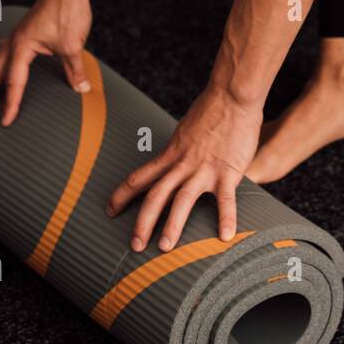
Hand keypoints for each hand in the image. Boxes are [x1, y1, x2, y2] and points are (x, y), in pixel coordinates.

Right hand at [0, 0, 93, 124]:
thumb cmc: (68, 11)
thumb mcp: (73, 46)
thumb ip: (75, 70)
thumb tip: (81, 89)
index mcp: (22, 46)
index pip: (14, 82)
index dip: (11, 103)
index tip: (6, 120)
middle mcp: (15, 40)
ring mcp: (19, 32)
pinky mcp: (26, 28)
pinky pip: (7, 48)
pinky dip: (0, 57)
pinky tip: (0, 57)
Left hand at [106, 83, 262, 252]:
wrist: (232, 95)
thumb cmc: (211, 109)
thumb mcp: (185, 130)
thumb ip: (180, 150)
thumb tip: (175, 162)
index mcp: (171, 153)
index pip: (140, 176)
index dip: (122, 195)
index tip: (111, 210)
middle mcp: (183, 163)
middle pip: (156, 195)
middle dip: (143, 222)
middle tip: (135, 245)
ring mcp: (204, 168)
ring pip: (182, 200)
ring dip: (172, 225)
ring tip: (165, 247)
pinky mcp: (227, 171)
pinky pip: (225, 200)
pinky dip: (225, 219)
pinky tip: (224, 237)